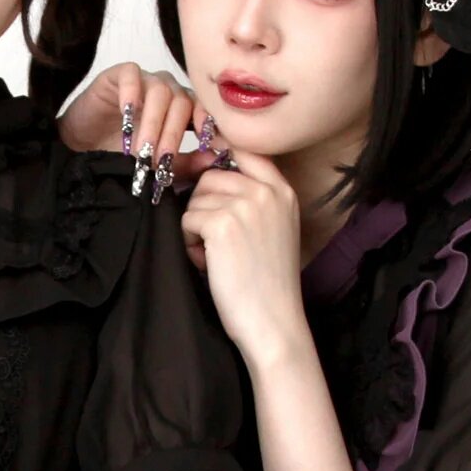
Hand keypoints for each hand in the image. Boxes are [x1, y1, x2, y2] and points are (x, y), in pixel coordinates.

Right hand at [57, 62, 200, 201]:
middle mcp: (167, 92)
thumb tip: (214, 159)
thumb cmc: (120, 154)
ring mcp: (144, 81)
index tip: (207, 144)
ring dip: (153, 122)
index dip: (207, 123)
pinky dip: (132, 92)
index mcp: (181, 110)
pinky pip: (132, 74)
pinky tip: (127, 112)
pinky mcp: (118, 75)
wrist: (81, 148)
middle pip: (182, 102)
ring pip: (160, 91)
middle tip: (161, 161)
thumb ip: (185, 164)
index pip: (203, 108)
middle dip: (172, 134)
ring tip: (142, 148)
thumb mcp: (157, 165)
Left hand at [181, 141, 309, 366]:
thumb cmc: (266, 284)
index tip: (206, 176)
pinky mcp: (222, 223)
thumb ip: (252, 198)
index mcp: (282, 190)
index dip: (218, 160)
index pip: (243, 150)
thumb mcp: (274, 229)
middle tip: (213, 241)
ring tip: (214, 257)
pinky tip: (208, 264)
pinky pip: (187, 219)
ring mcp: (245, 204)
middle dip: (202, 206)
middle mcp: (266, 191)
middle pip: (210, 176)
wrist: (272, 321)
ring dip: (195, 227)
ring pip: (195, 198)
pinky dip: (189, 243)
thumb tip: (204, 174)